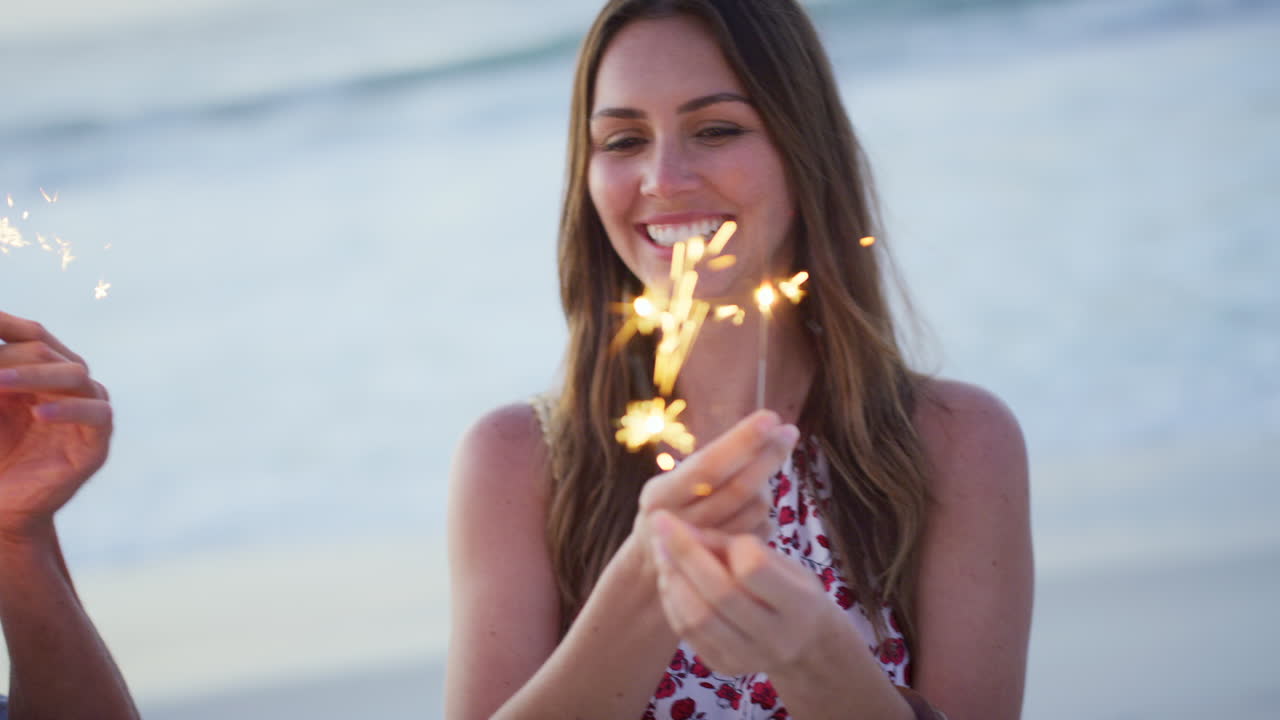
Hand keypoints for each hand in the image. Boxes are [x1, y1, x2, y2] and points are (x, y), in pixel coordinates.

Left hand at [0, 312, 111, 538]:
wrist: (0, 509)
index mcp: (45, 371)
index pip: (32, 334)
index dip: (8, 324)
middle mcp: (70, 385)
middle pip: (47, 351)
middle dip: (9, 356)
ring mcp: (88, 410)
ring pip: (74, 374)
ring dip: (33, 375)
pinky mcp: (97, 442)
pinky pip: (95, 414)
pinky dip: (67, 411)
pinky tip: (38, 414)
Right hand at [632, 410, 797, 568]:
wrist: (657, 563)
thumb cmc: (672, 508)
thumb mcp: (673, 484)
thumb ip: (708, 463)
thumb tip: (766, 429)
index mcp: (659, 496)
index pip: (707, 465)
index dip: (742, 441)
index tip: (770, 418)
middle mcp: (679, 526)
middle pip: (738, 489)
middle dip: (768, 457)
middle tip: (789, 432)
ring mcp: (706, 549)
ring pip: (755, 509)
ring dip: (766, 486)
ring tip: (759, 474)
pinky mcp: (729, 564)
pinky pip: (763, 529)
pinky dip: (765, 513)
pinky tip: (752, 506)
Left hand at [648, 510, 830, 676]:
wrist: (806, 643)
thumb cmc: (790, 588)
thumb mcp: (779, 560)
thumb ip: (735, 545)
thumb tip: (683, 531)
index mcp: (800, 603)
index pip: (754, 569)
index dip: (726, 543)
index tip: (705, 523)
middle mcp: (776, 637)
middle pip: (719, 594)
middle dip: (684, 553)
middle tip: (661, 525)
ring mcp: (749, 658)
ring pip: (696, 618)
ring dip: (672, 578)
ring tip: (662, 550)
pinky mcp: (724, 666)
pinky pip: (687, 632)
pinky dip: (672, 599)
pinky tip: (669, 576)